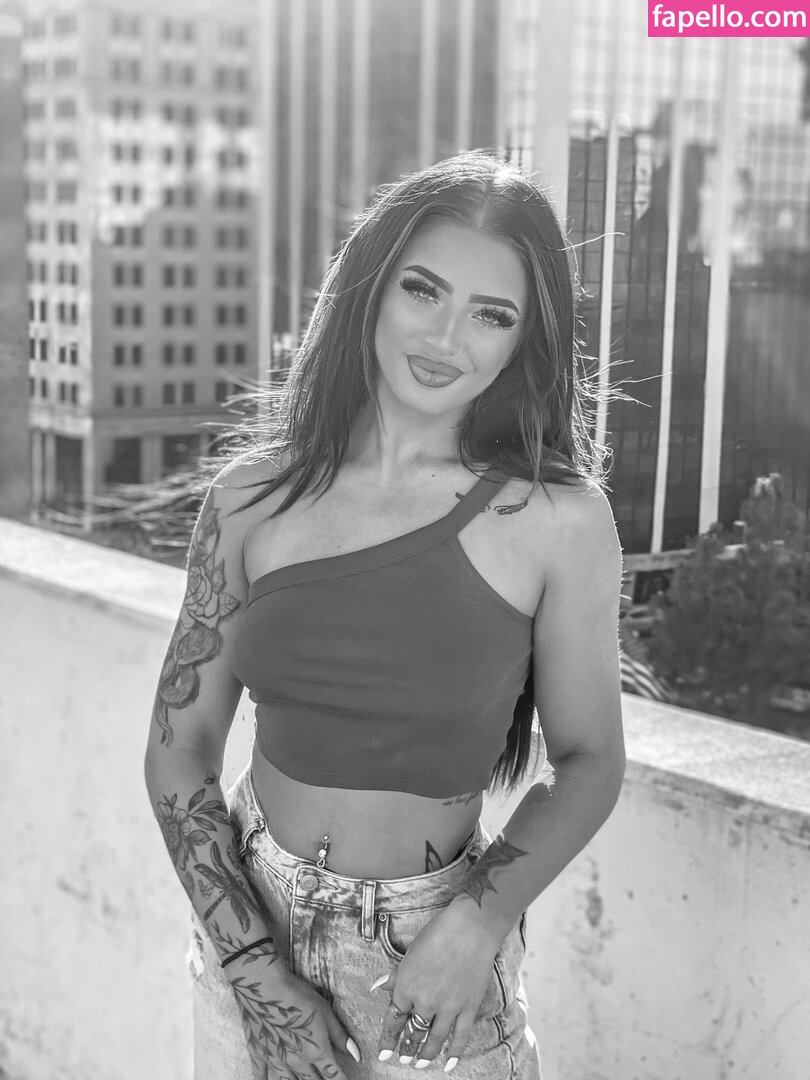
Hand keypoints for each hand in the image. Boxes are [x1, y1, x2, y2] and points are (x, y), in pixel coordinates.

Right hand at [226, 957, 360, 1079]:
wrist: (263, 988)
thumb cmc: (297, 995)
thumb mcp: (325, 1012)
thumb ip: (339, 1036)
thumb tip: (355, 1054)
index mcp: (316, 1051)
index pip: (333, 1076)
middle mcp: (297, 1061)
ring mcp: (276, 1059)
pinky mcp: (258, 1053)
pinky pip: (261, 1075)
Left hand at [372, 899, 501, 1069]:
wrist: (470, 928)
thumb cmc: (438, 934)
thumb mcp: (410, 952)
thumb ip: (395, 975)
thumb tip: (377, 987)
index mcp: (406, 986)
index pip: (394, 1020)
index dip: (388, 1039)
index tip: (385, 1053)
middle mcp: (425, 1002)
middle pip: (413, 1032)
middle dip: (407, 1048)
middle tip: (404, 1058)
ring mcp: (447, 1008)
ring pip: (434, 1040)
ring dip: (425, 1055)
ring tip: (420, 1064)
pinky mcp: (468, 1008)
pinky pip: (460, 1037)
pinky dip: (454, 1053)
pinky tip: (448, 1064)